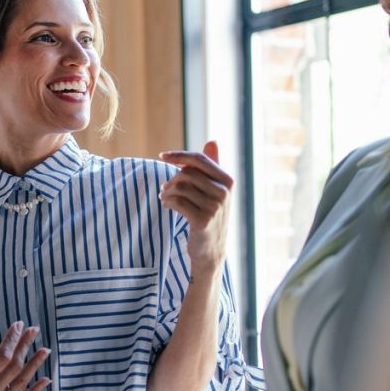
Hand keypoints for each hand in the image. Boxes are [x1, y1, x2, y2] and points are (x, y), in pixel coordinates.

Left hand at [159, 141, 232, 276]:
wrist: (211, 249)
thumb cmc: (209, 214)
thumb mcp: (214, 189)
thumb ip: (212, 165)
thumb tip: (212, 141)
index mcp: (227, 180)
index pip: (199, 159)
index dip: (179, 155)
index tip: (162, 156)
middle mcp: (224, 192)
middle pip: (188, 173)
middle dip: (171, 179)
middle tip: (164, 189)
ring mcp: (215, 207)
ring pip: (181, 187)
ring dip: (167, 192)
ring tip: (165, 198)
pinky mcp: (203, 220)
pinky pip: (178, 201)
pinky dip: (167, 202)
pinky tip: (167, 206)